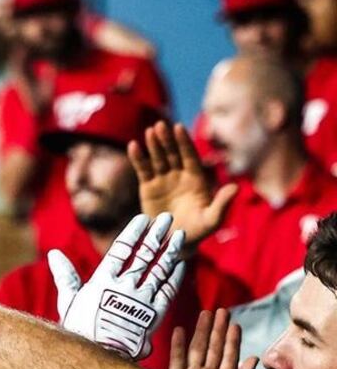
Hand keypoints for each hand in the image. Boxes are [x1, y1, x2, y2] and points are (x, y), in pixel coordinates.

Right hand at [47, 213, 184, 359]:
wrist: (98, 357)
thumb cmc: (79, 329)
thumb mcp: (68, 300)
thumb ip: (65, 275)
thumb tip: (54, 254)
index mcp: (103, 281)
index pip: (122, 249)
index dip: (134, 232)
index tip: (144, 219)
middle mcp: (125, 287)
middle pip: (145, 254)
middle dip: (157, 234)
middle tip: (166, 218)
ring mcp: (141, 300)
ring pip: (160, 269)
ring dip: (170, 251)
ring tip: (178, 236)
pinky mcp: (154, 315)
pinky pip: (168, 291)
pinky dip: (175, 276)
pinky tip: (181, 264)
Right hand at [127, 121, 236, 248]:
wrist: (174, 243)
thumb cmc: (197, 231)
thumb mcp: (212, 220)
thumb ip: (222, 203)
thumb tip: (236, 187)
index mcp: (196, 179)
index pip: (190, 156)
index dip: (184, 142)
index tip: (178, 128)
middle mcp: (180, 175)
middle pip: (173, 153)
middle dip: (167, 140)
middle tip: (160, 125)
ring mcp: (163, 180)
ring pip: (158, 158)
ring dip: (153, 144)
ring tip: (149, 131)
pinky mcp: (148, 187)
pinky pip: (143, 170)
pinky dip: (138, 158)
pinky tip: (132, 145)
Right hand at [168, 309, 257, 368]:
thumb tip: (253, 358)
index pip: (230, 356)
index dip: (232, 340)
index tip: (235, 325)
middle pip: (214, 348)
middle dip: (218, 329)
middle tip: (222, 311)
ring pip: (197, 348)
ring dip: (201, 331)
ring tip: (205, 314)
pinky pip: (177, 358)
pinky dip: (177, 344)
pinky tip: (179, 330)